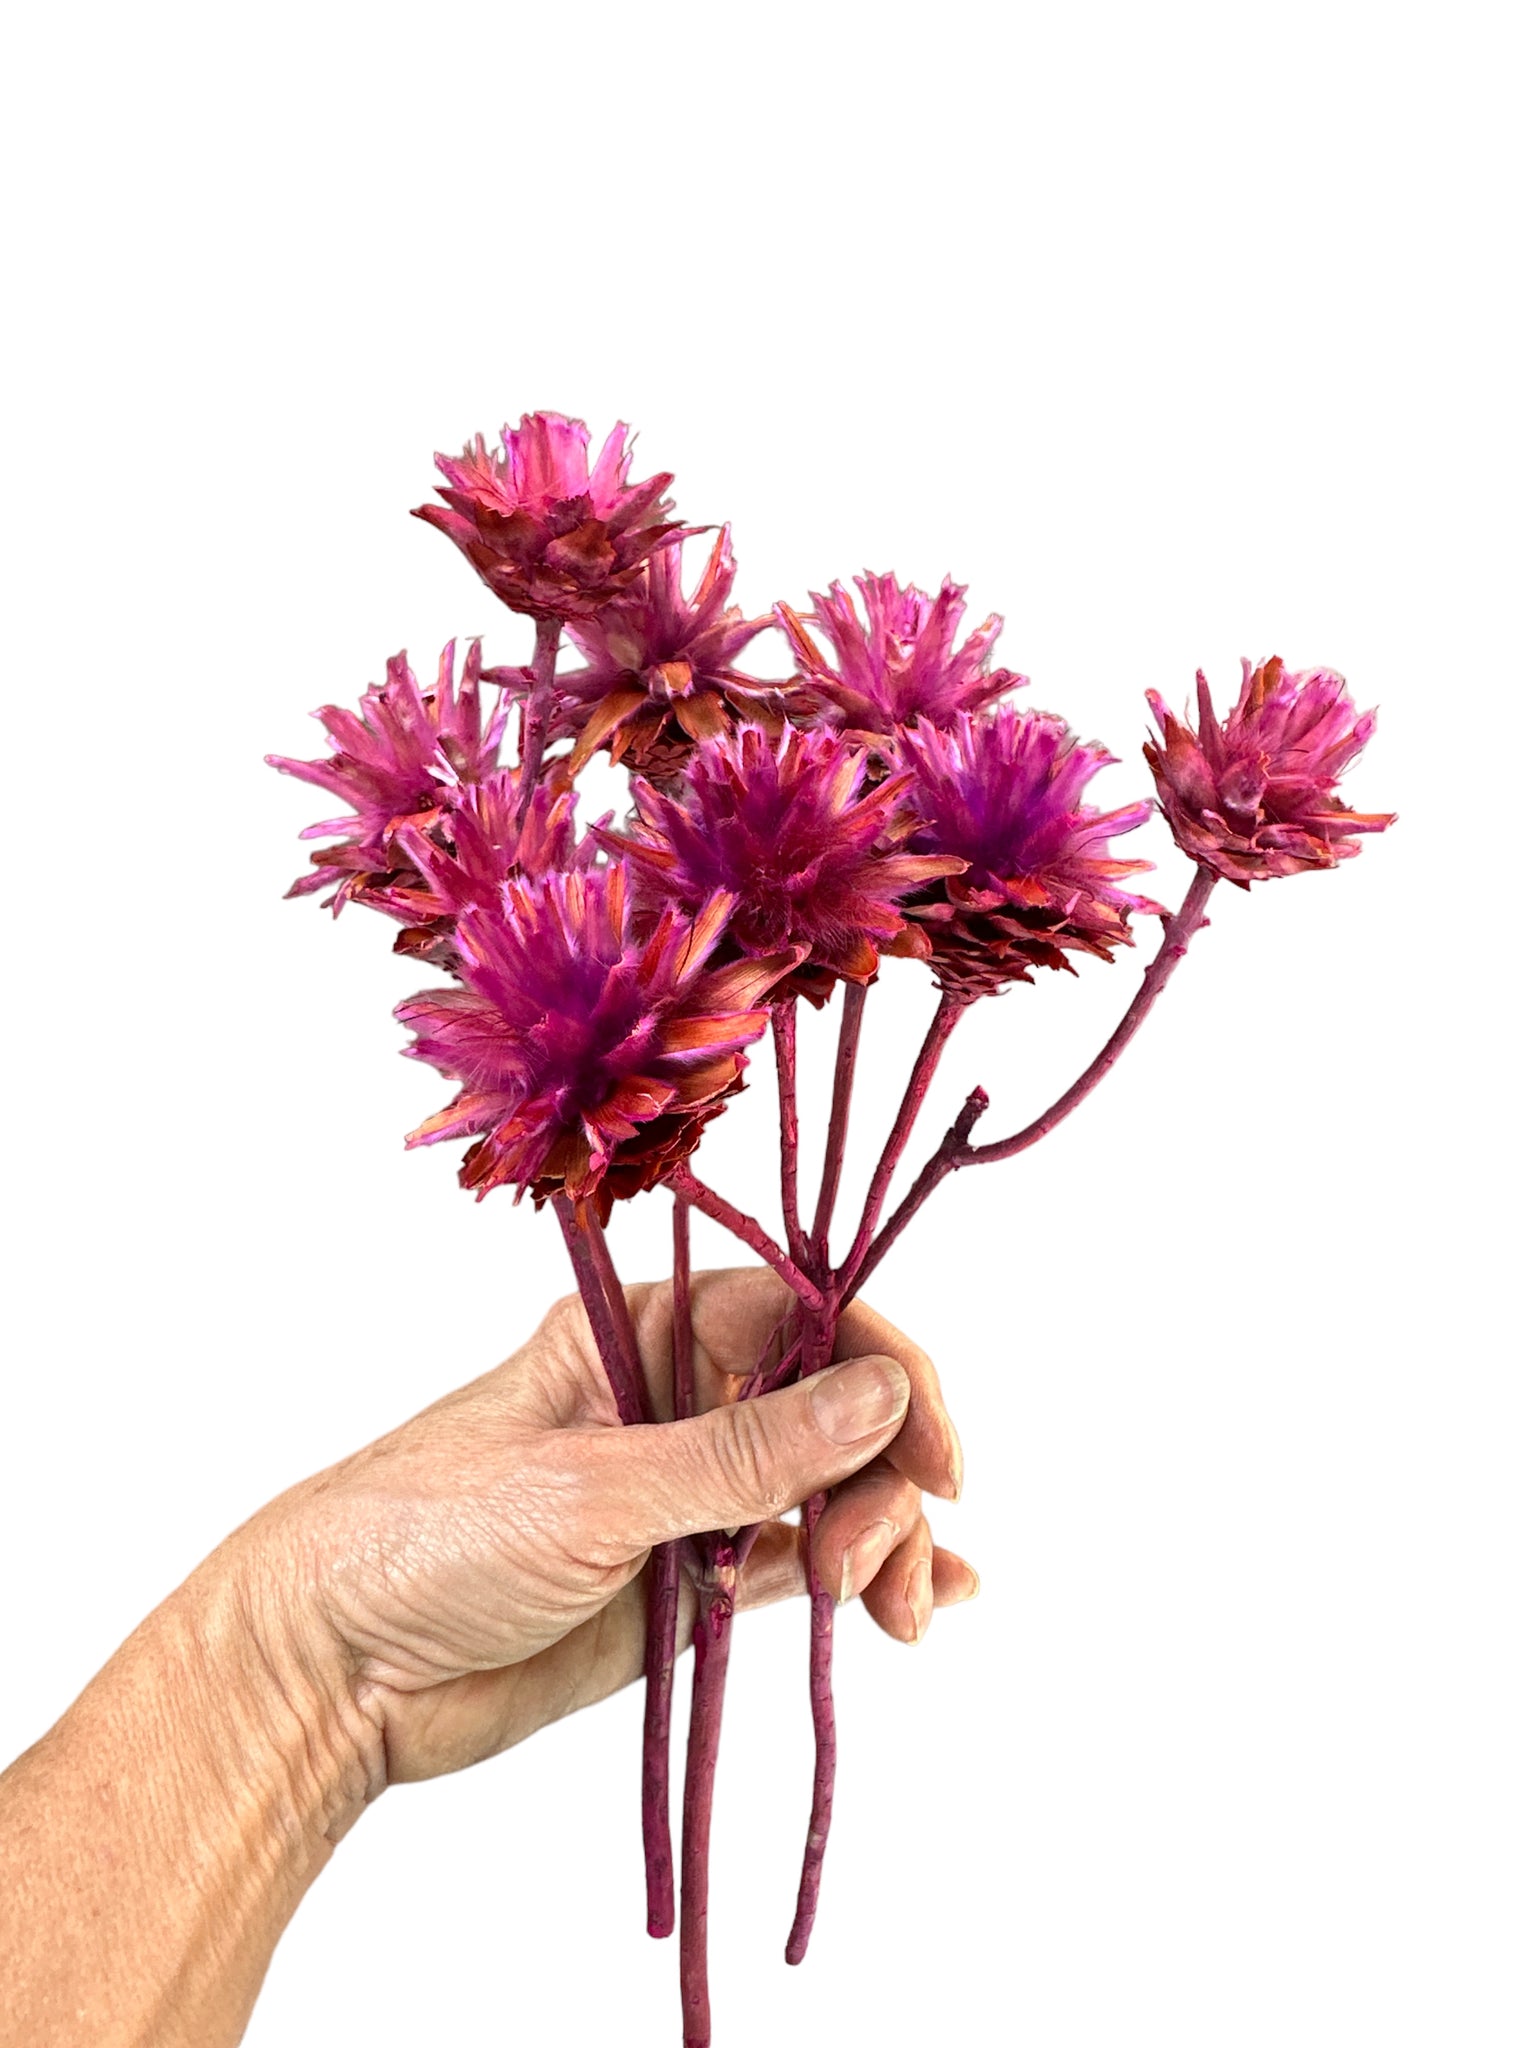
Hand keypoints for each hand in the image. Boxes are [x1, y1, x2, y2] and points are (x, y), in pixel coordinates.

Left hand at [233, 1266, 976, 1793]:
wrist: (332, 1674)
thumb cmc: (428, 1538)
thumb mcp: (594, 1487)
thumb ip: (744, 1453)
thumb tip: (882, 1394)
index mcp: (644, 1330)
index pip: (804, 1316)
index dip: (887, 1372)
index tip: (938, 1456)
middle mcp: (678, 1396)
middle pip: (836, 1406)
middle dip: (881, 1480)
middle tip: (863, 1569)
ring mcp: (690, 1491)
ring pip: (831, 1489)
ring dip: (882, 1540)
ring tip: (888, 1620)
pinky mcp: (691, 1581)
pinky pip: (799, 1560)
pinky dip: (868, 1575)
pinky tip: (928, 1602)